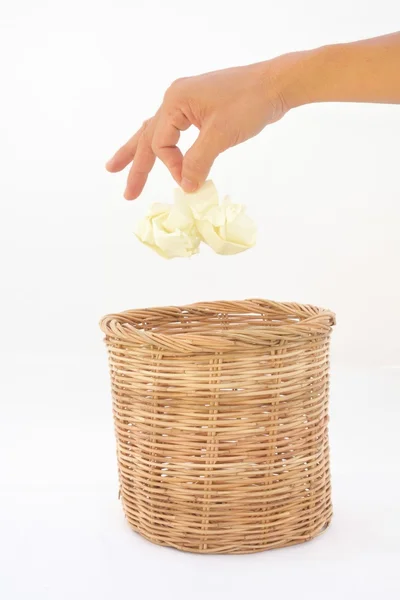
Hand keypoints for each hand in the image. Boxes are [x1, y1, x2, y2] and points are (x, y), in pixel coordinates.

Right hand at [106, 60, 289, 198]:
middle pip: (148, 137)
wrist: (276, 85)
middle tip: (127, 193)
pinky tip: (159, 152)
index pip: (160, 144)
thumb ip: (198, 162)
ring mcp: (187, 102)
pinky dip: (166, 145)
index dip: (172, 167)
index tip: (191, 181)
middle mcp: (175, 99)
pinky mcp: (200, 108)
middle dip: (135, 165)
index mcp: (175, 101)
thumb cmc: (249, 104)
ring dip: (141, 152)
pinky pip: (174, 130)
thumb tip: (185, 187)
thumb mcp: (220, 135)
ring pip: (157, 132)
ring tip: (118, 167)